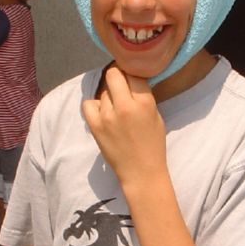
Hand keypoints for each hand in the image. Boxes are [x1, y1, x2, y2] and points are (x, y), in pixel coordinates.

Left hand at [81, 65, 166, 187]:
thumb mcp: (156, 116)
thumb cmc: (153, 144)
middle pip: (113, 74)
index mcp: (145, 103)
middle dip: (117, 76)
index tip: (131, 77)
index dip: (132, 73)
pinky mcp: (95, 126)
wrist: (141, 171)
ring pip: (103, 90)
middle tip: (120, 84)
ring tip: (115, 106)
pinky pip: (88, 104)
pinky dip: (94, 105)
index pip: (133, 73)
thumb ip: (144, 96)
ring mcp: (107, 116)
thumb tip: (131, 78)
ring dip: (109, 94)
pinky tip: (102, 111)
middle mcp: (125, 106)